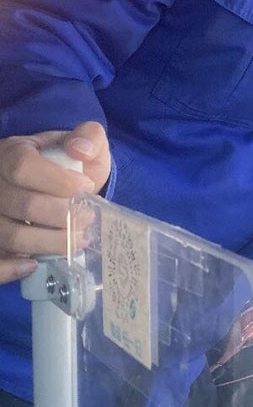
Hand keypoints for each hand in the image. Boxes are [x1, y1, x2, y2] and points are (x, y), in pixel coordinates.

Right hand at [0, 122, 110, 283]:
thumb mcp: (82, 143)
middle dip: (64, 216)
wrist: (55, 184)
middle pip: (23, 205)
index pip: (23, 167)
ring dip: (50, 243)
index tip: (87, 188)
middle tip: (89, 219)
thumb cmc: (67, 164)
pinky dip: (9, 269)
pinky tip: (33, 265)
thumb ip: (88, 137)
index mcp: (11, 154)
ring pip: (11, 235)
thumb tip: (80, 149)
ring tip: (78, 240)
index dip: (59, 182)